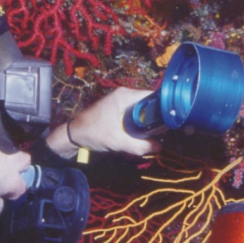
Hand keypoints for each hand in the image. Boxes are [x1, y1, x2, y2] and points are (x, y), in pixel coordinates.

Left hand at [46, 88, 160, 157]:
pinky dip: (139, 123)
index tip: (171, 121)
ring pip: (142, 109)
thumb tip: (159, 147)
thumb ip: (140, 146)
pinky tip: (142, 134)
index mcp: (125, 96)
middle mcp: (124, 94)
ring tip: (154, 134)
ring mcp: (120, 101)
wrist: (73, 135)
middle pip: (149, 102)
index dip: (163, 107)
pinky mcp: (117, 109)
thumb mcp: (118, 142)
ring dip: (147, 121)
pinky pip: (135, 113)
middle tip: (163, 131)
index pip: (153, 96)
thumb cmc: (93, 134)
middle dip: (156, 117)